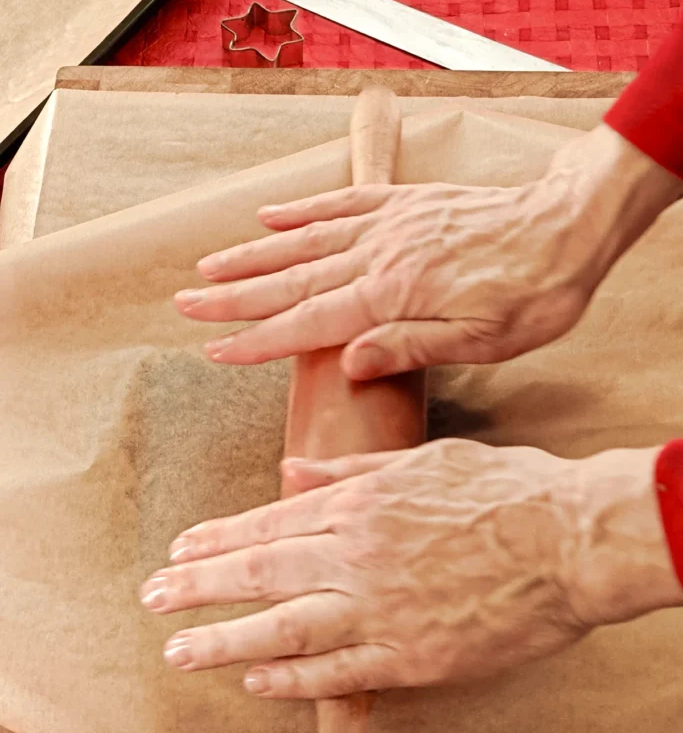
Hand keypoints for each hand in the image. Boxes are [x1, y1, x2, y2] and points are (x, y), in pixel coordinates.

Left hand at [139, 440, 678, 698]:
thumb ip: (350, 469)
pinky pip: (338, 671)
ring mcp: (382, 607)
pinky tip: (256, 680)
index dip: (220, 537)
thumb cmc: (502, 489)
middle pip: (262, 571)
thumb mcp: (423, 459)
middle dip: (200, 585)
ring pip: (284, 628)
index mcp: (362, 502)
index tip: (182, 547)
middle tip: (154, 594)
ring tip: (180, 648)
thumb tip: (292, 470)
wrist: (568, 538)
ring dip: (225, 639)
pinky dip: (292, 678)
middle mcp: (359, 554)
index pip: (270, 521)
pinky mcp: (412, 654)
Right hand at [175, 124, 680, 377]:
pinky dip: (302, 207)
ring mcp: (390, 222)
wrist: (566, 227)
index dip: (256, 338)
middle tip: (186, 302)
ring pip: (305, 238)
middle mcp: (380, 253)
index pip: (308, 322)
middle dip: (233, 295)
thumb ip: (410, 347)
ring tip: (211, 263)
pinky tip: (271, 214)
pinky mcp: (405, 201)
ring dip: (253, 253)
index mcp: (393, 294)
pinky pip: (343, 199)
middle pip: (290, 278)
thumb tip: (349, 362)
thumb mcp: (483, 341)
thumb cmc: (533, 294)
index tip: (214, 347)